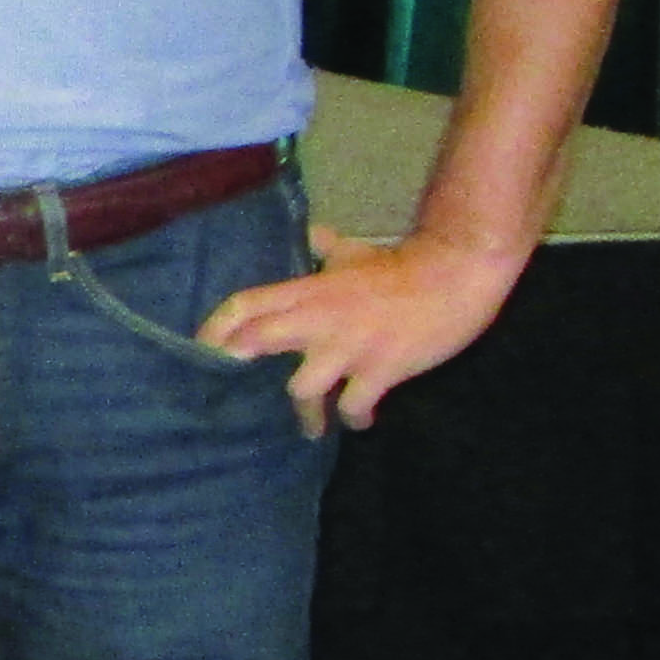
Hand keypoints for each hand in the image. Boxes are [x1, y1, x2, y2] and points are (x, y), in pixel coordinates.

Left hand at [199, 221, 526, 435]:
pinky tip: (361, 421)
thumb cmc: (404, 265)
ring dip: (306, 412)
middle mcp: (320, 317)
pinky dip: (355, 418)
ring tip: (313, 426)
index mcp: (309, 289)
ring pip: (302, 387)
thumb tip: (313, 234)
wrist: (457, 273)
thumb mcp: (356, 253)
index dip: (216, 328)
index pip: (245, 304)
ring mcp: (349, 345)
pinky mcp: (381, 368)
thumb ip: (328, 250)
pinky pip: (354, 405)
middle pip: (258, 340)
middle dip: (239, 366)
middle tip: (232, 394)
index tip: (202, 351)